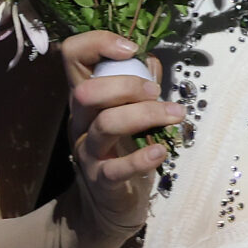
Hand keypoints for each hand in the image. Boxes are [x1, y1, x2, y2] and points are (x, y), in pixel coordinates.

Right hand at [60, 31, 181, 236]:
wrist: (111, 206)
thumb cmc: (124, 150)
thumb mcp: (131, 113)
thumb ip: (139, 84)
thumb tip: (150, 58)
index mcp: (86, 98)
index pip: (71, 55)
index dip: (97, 42)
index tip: (130, 49)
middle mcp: (81, 121)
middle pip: (86, 90)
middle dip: (126, 85)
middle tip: (157, 92)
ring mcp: (88, 151)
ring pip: (106, 124)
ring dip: (145, 115)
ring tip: (175, 115)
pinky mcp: (102, 180)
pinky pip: (117, 168)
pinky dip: (142, 158)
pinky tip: (161, 151)